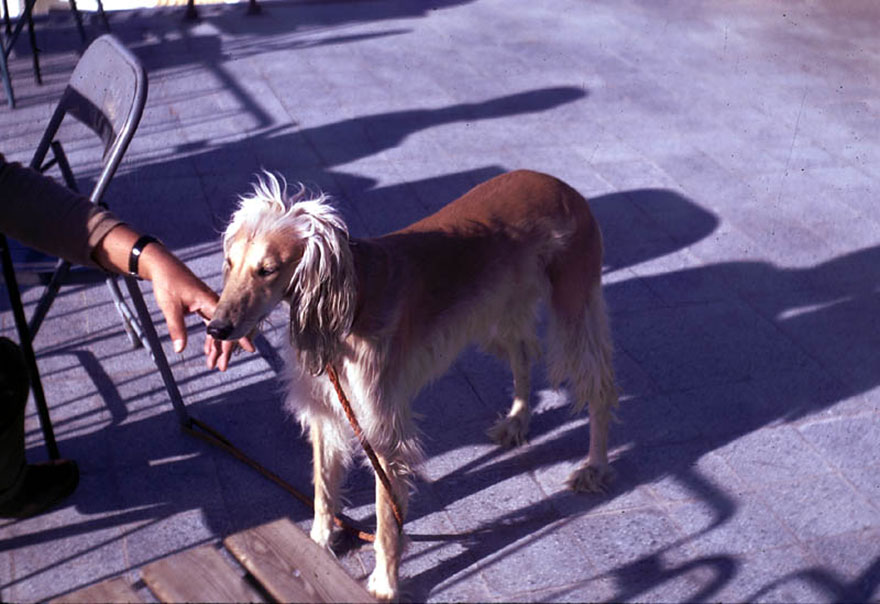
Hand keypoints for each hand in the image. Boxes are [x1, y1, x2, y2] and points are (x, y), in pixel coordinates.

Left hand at [141, 244, 253, 369]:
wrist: (162, 266)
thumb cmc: (167, 281)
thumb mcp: (170, 307)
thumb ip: (177, 328)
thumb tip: (180, 348)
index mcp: (209, 301)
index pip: (226, 324)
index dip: (238, 338)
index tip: (249, 348)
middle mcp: (212, 303)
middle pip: (224, 329)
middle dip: (224, 350)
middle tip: (221, 367)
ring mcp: (208, 304)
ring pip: (217, 329)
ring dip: (216, 346)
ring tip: (213, 363)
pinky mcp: (202, 305)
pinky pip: (211, 324)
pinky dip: (209, 338)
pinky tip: (207, 349)